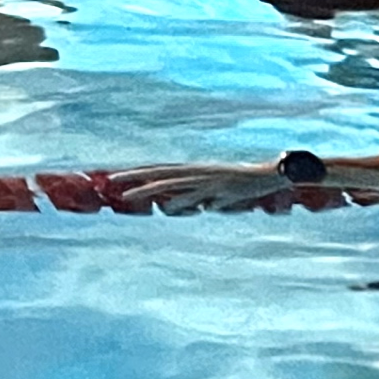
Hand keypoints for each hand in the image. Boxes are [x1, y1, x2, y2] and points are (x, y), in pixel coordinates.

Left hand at [111, 164, 282, 212]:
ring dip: (147, 190)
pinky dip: (180, 202)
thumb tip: (179, 208)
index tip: (118, 177)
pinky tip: (166, 208)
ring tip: (127, 197)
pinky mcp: (215, 188)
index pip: (159, 170)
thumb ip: (194, 200)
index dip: (139, 172)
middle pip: (158, 173)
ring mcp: (203, 179)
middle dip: (134, 176)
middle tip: (112, 181)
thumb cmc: (240, 187)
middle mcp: (193, 171)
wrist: (266, 176)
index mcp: (192, 171)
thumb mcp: (212, 195)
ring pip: (170, 184)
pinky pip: (193, 196)